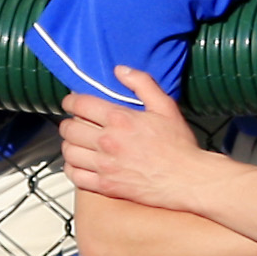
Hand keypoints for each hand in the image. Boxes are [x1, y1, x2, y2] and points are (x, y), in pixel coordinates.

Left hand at [60, 67, 212, 208]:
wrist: (187, 179)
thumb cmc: (179, 145)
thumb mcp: (165, 106)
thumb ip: (142, 84)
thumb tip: (120, 70)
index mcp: (120, 120)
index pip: (80, 104)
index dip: (70, 101)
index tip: (71, 102)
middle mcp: (108, 142)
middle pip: (70, 128)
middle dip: (69, 123)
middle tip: (74, 122)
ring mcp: (105, 166)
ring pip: (69, 152)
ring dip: (69, 144)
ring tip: (76, 142)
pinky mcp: (106, 186)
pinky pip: (75, 176)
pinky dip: (72, 168)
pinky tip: (79, 163)